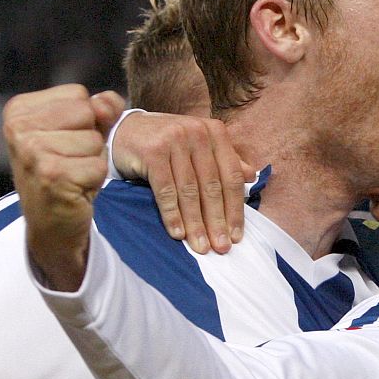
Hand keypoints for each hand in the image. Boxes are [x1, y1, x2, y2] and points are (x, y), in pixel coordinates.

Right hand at [5, 85, 119, 291]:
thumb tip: (109, 103)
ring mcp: (32, 152)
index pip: (78, 94)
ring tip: (72, 175)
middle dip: (90, 139)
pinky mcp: (52, 176)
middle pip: (87, 113)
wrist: (51, 225)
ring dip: (93, 160)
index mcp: (18, 109)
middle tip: (70, 162)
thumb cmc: (65, 172)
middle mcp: (18, 128)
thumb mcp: (79, 131)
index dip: (84, 121)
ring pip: (95, 140)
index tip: (64, 143)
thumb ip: (98, 107)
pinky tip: (75, 189)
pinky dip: (94, 180)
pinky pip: (98, 166)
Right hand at [111, 110, 255, 253]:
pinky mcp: (153, 151)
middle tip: (221, 248)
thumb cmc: (167, 143)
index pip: (230, 176)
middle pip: (211, 186)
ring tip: (200, 246)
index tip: (236, 236)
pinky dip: (172, 214)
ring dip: (196, 223)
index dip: (235, 209)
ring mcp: (174, 140)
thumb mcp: (198, 147)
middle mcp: (197, 133)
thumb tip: (251, 176)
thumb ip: (223, 160)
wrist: (126, 130)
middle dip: (217, 221)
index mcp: (215, 132)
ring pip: (189, 191)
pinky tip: (177, 233)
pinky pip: (166, 190)